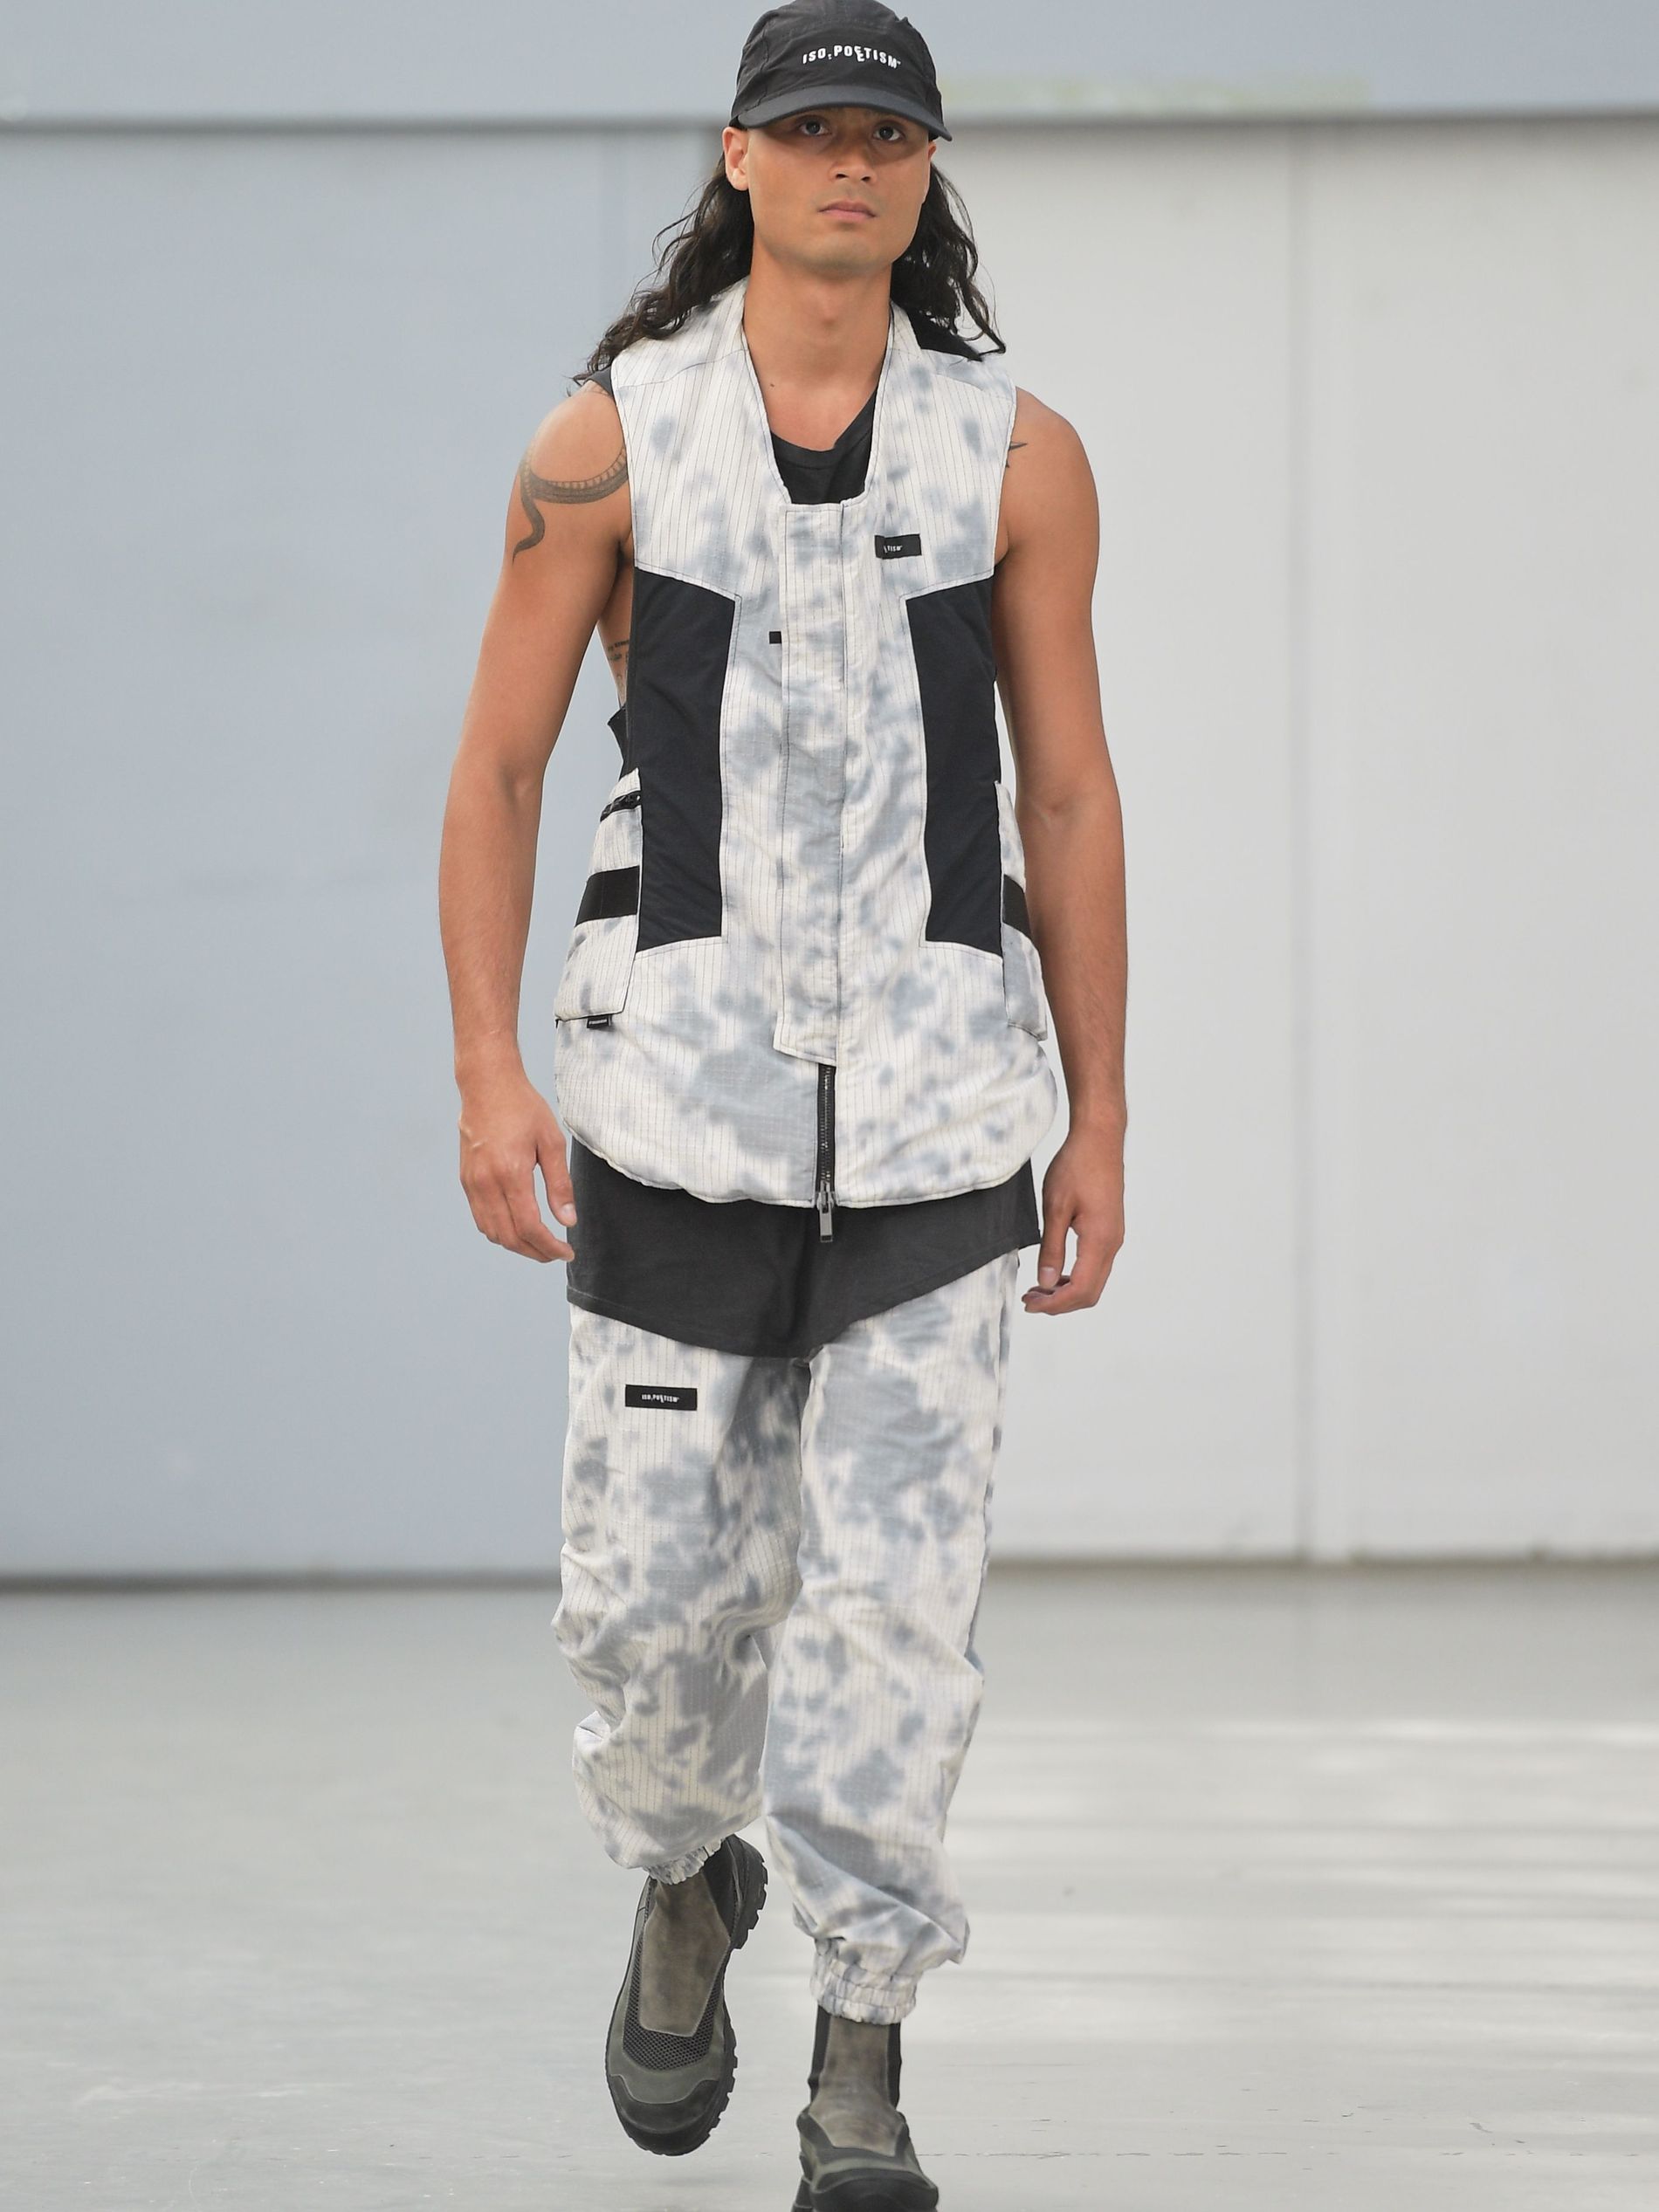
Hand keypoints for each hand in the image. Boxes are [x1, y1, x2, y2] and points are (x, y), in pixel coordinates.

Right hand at [457, 1068, 576, 1261]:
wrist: (487, 1086)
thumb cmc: (523, 1109)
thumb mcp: (552, 1142)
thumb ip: (560, 1184)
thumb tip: (567, 1220)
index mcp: (510, 1173)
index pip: (530, 1227)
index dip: (549, 1247)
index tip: (567, 1253)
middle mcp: (486, 1183)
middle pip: (509, 1237)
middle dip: (535, 1252)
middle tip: (556, 1253)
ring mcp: (472, 1183)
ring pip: (492, 1233)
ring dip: (516, 1245)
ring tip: (540, 1243)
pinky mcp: (466, 1180)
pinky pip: (481, 1218)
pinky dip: (500, 1231)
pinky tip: (518, 1227)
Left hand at [1024, 1126, 1123, 1314]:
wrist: (1099, 1140)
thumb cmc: (1077, 1166)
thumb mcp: (1055, 1207)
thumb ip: (1051, 1248)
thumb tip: (1045, 1282)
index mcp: (1099, 1240)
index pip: (1079, 1289)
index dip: (1054, 1303)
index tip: (1029, 1303)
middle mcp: (1112, 1244)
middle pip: (1090, 1293)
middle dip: (1060, 1303)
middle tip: (1030, 1299)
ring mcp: (1114, 1238)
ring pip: (1094, 1281)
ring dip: (1067, 1291)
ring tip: (1038, 1288)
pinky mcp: (1110, 1231)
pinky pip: (1096, 1267)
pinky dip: (1075, 1277)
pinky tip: (1055, 1271)